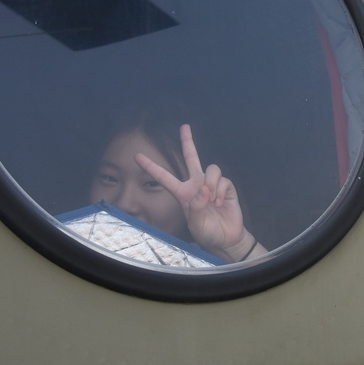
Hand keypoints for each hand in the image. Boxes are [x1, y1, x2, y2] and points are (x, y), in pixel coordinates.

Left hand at [134, 124, 261, 261]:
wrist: (226, 238)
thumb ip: (196, 209)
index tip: (136, 156)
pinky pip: (222, 179)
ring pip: (210, 168)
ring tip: (211, 202)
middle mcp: (196, 185)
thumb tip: (203, 190)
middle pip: (191, 157)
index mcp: (183, 193)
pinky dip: (220, 191)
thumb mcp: (196, 225)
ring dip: (210, 184)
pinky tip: (219, 203)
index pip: (164, 177)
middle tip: (184, 126)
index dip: (151, 166)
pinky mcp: (225, 186)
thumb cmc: (207, 232)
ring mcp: (211, 184)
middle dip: (188, 141)